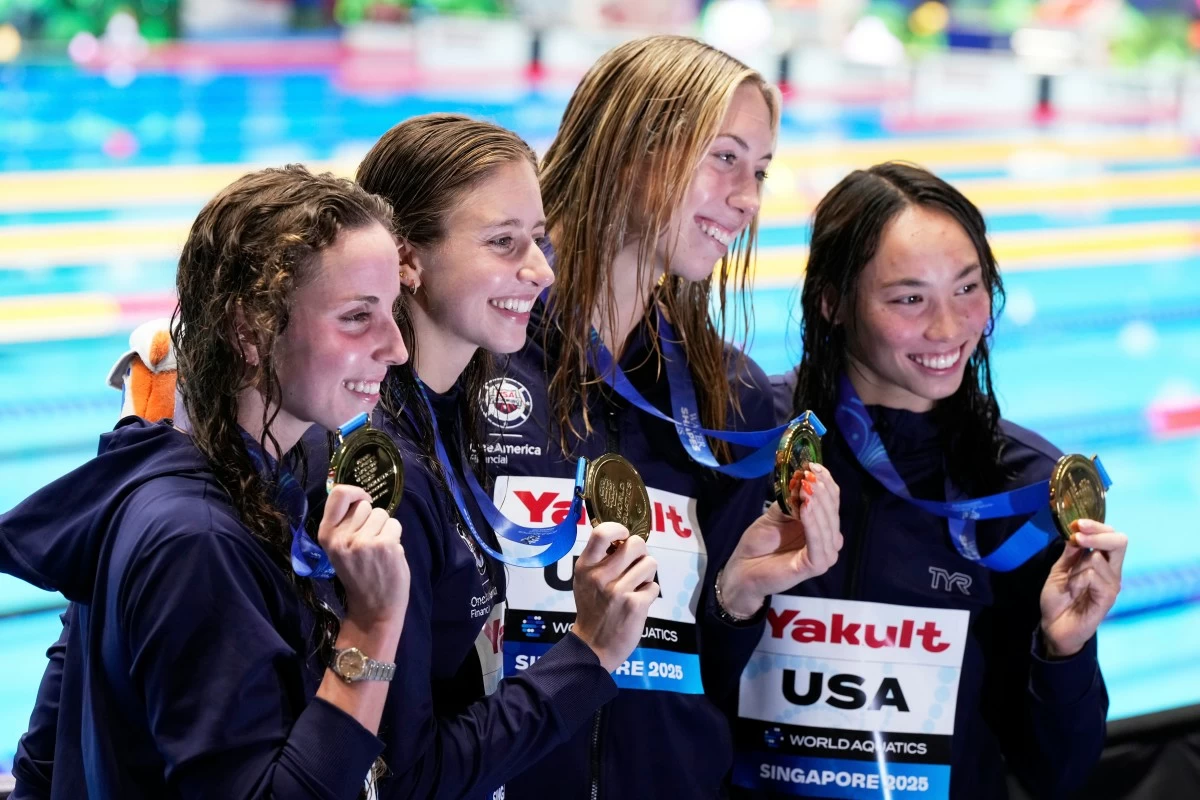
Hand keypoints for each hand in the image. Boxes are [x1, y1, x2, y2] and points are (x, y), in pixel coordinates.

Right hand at [318, 485, 409, 629]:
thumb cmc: (359, 575)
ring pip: (382, 514)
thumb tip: (360, 497)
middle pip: (365, 506)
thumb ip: (345, 524)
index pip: (338, 494)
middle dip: (371, 519)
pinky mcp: (385, 545)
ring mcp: (364, 541)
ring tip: (379, 550)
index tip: (363, 500)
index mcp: (327, 536)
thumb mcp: (340, 549)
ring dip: (385, 529)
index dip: (354, 492)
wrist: (373, 609)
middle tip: (369, 543)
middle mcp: (343, 537)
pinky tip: (389, 556)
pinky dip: (396, 537)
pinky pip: (395, 525)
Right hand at [571, 522, 658, 671]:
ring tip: (635, 586)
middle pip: (636, 544)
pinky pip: (654, 586)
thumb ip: (600, 559)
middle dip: (640, 553)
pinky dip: (649, 594)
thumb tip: (625, 539)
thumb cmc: (592, 608)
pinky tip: (637, 603)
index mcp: (585, 566)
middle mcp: (600, 576)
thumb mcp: (584, 580)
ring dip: (647, 575)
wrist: (593, 646)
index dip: (619, 529)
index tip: (623, 537)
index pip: (602, 532)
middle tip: (634, 566)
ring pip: (650, 563)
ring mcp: (618, 591)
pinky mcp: (634, 605)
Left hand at [719, 463, 842, 617]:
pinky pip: (819, 544)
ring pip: (828, 526)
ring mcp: (824, 554)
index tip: (813, 465)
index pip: (831, 501)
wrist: (744, 569)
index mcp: (820, 526)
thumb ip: (790, 500)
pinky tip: (806, 508)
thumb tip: (802, 477)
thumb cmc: (760, 543)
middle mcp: (827, 539)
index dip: (825, 482)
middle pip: (832, 511)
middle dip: (822, 490)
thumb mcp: (775, 514)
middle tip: (810, 474)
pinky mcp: (816, 565)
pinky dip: (813, 524)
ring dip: (818, 504)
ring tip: (807, 486)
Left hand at [1040, 518, 1126, 657]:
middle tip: (1077, 536)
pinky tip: (1073, 592)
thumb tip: (1077, 531)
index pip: (1111, 535)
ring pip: (1098, 559)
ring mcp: (1111, 584)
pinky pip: (1093, 576)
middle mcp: (1111, 571)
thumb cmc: (1058, 598)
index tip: (1077, 523)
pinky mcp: (1108, 597)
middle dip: (1097, 534)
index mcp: (1101, 561)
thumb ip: (1070, 552)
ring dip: (1076, 567)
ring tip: (1070, 583)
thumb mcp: (1060, 569)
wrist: (1054, 626)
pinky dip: (1077, 580)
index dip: (1096, 526)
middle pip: (1120, 541)